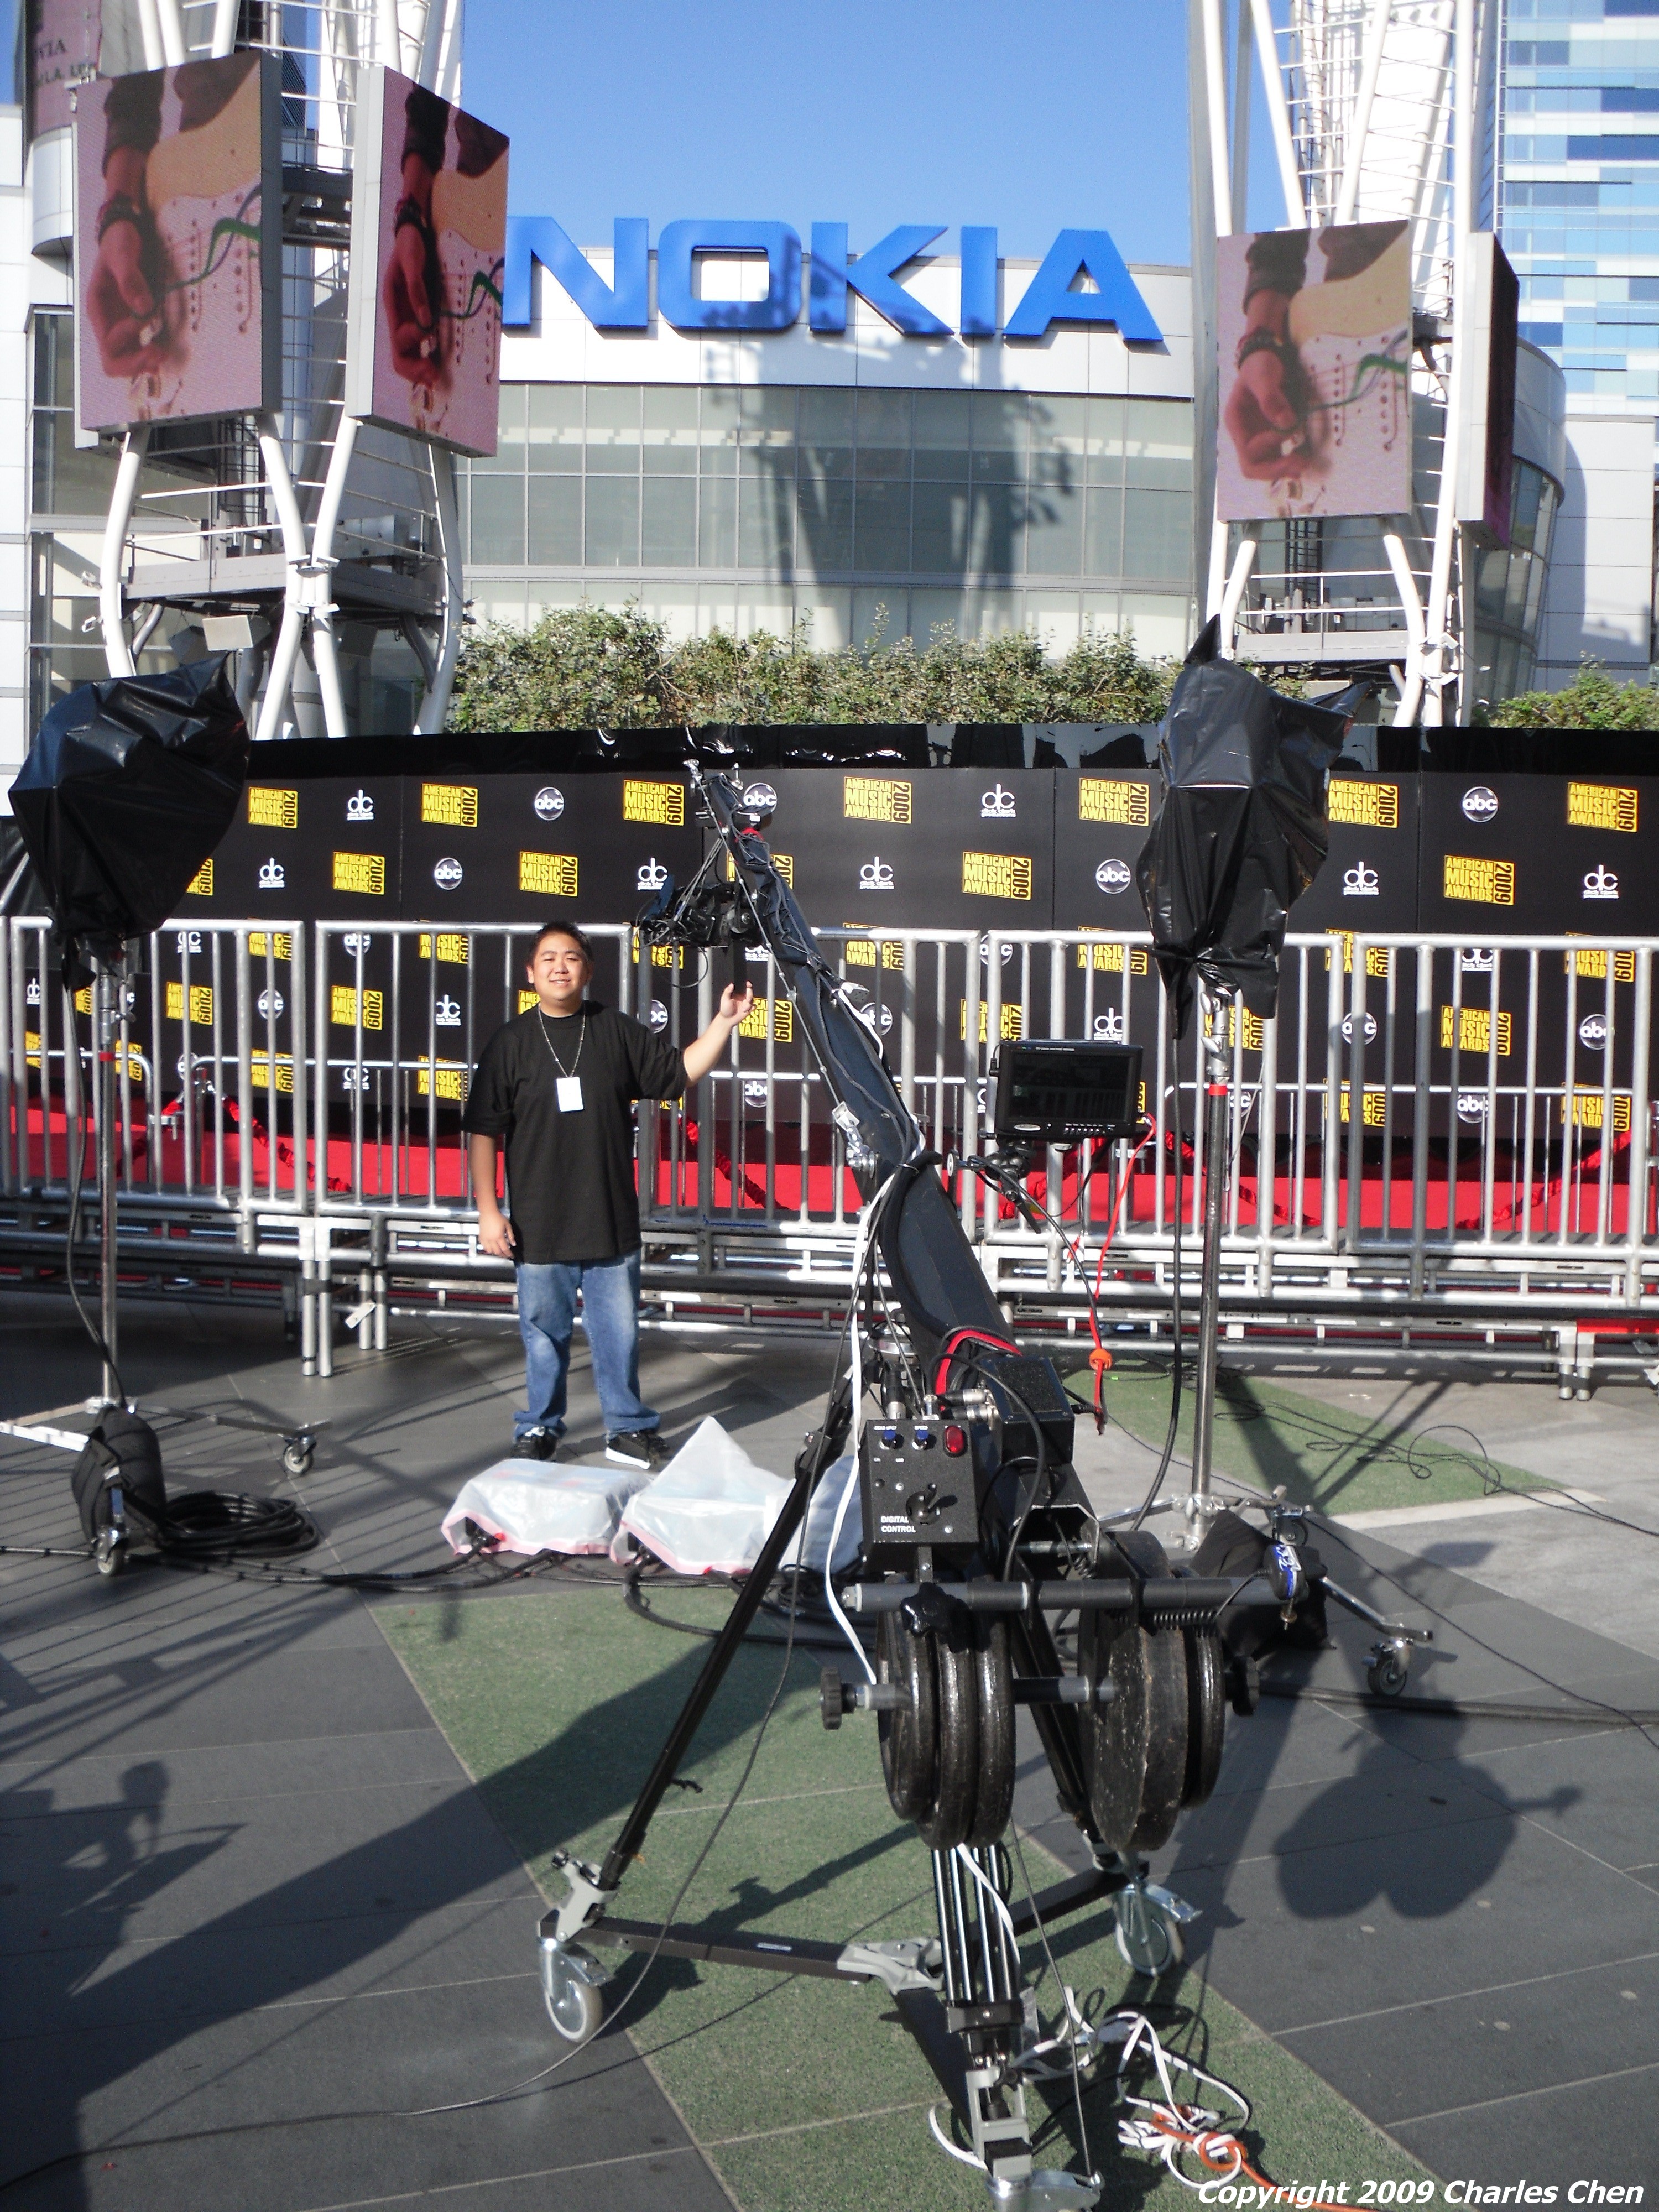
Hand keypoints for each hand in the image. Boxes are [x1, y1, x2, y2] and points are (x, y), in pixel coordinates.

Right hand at [87, 215, 164, 379]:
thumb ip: (130, 278)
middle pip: (113, 361)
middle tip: (159, 353)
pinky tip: (163, 352)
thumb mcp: (122, 253)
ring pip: (125, 361)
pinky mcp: (132, 327)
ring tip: (163, 354)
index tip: (148, 317)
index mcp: (98, 309)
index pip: (108, 343)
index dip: (128, 336)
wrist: (123, 237)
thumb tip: (143, 307)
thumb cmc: (119, 242)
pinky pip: (137, 351)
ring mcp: (119, 328)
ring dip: (143, 364)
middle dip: (135, 363)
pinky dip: (149, 357)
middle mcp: (106, 323)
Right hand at [384, 157, 438, 389]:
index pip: (398, 343)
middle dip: (415, 370)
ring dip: (421, 366)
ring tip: (436, 376)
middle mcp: (399, 316)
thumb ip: (417, 290)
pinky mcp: (419, 313)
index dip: (413, 357)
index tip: (431, 359)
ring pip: (409, 351)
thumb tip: (425, 322)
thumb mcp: (413, 262)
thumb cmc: (410, 243)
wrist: (414, 231)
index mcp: (393, 306)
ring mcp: (409, 316)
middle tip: (434, 379)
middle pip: (401, 354)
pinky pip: (421, 341)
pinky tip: (439, 360)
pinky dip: (428, 353)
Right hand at [477, 1209, 515, 1259]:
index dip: (508, 1254)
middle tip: (506, 1255)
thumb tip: (513, 1243)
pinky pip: (484, 1247)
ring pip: (490, 1251)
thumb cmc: (497, 1217)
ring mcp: (485, 1239)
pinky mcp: (481, 1237)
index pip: (505, 1249)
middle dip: (502, 1255)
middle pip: (497, 1252)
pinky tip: (491, 1248)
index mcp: (499, 1236)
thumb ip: (511, 1235)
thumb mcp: (507, 1225)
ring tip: (499, 1251)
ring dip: (495, 1253)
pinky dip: (488, 1249)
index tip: (511, 1255)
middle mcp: (491, 1239)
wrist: (488, 1212)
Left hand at [719, 981, 754, 1023]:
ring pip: (752, 1000)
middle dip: (750, 994)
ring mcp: (746, 1003)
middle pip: (750, 992)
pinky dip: (752, 1007)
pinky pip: (754, 1006)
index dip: (748, 985)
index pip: (744, 987)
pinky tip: (747, 1010)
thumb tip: (731, 984)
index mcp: (737, 993)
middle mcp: (743, 997)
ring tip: (743, 1009)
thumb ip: (727, 991)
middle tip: (746, 999)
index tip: (748, 984)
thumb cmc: (725, 1010)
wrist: (727, 1020)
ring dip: (748, 1004)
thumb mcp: (724, 999)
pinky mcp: (749, 1009)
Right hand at [1225, 341, 1308, 480]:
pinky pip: (1277, 459)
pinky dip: (1289, 463)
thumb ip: (1271, 398)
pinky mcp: (1271, 439)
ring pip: (1264, 468)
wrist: (1265, 359)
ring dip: (1283, 470)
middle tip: (1300, 463)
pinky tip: (1303, 461)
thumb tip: (1287, 423)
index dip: (1269, 444)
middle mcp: (1244, 436)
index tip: (1292, 428)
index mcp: (1236, 423)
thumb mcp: (1263, 374)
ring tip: (1305, 464)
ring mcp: (1257, 439)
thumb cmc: (1260, 365)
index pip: (1248, 449)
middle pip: (1252, 467)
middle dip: (1275, 469)